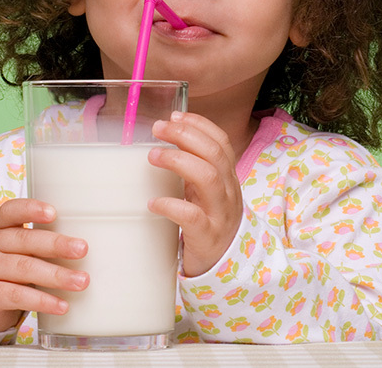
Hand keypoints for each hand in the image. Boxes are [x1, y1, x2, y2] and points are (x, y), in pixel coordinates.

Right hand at [0, 198, 88, 333]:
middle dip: (56, 245)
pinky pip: (16, 296)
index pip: (10, 211)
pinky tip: (61, 305)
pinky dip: (42, 301)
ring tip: (81, 281)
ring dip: (56, 275)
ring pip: (23, 269)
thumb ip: (43, 245)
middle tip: (83, 249)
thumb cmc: (10, 272)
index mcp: (0, 227)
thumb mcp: (21, 252)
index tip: (53, 213)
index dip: (31, 209)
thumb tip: (88, 248)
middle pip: (24, 240)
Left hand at [148, 111, 242, 276]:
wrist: (228, 265)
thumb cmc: (210, 222)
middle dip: (185, 135)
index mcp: (228, 177)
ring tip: (153, 156)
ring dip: (179, 161)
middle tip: (158, 129)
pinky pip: (193, 217)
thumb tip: (162, 142)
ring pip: (208, 178)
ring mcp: (220, 214)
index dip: (199, 124)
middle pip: (214, 153)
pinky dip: (171, 206)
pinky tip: (153, 202)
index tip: (174, 116)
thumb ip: (193, 169)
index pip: (221, 141)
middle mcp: (228, 191)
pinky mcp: (208, 237)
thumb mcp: (207, 192)